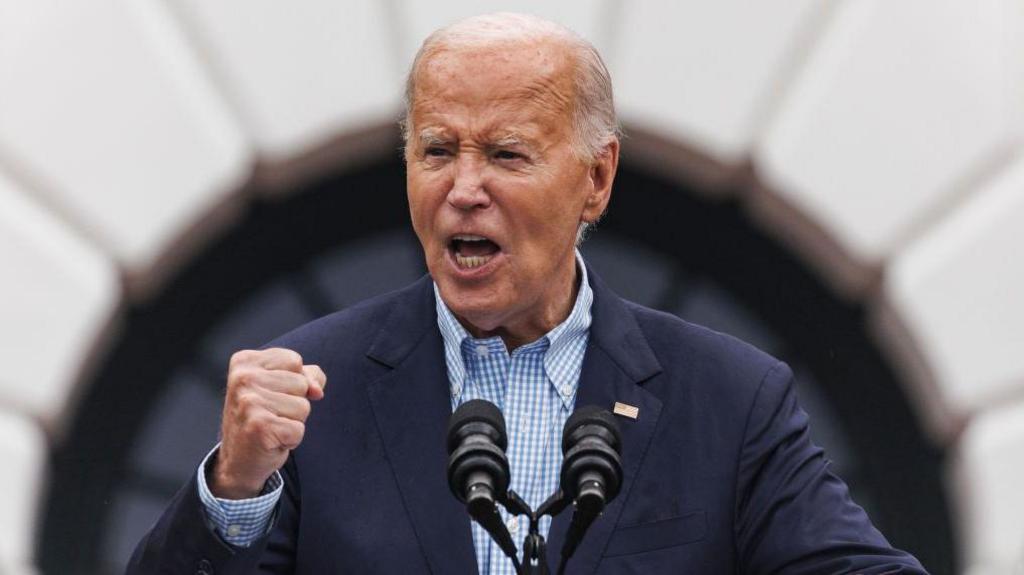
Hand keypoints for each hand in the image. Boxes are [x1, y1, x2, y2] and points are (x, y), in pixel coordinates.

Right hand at [210, 348, 325, 498]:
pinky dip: (291, 439)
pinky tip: (272, 440)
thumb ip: (305, 376)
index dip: (293, 381)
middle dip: (294, 402)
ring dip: (293, 421)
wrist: (237, 460)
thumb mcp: (280, 387)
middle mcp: (243, 379)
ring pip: (303, 406)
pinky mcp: (259, 427)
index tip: (271, 395)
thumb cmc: (261, 418)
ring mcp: (249, 403)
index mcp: (245, 361)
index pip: (295, 360)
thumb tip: (317, 390)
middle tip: (270, 414)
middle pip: (301, 383)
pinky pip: (299, 429)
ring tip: (271, 426)